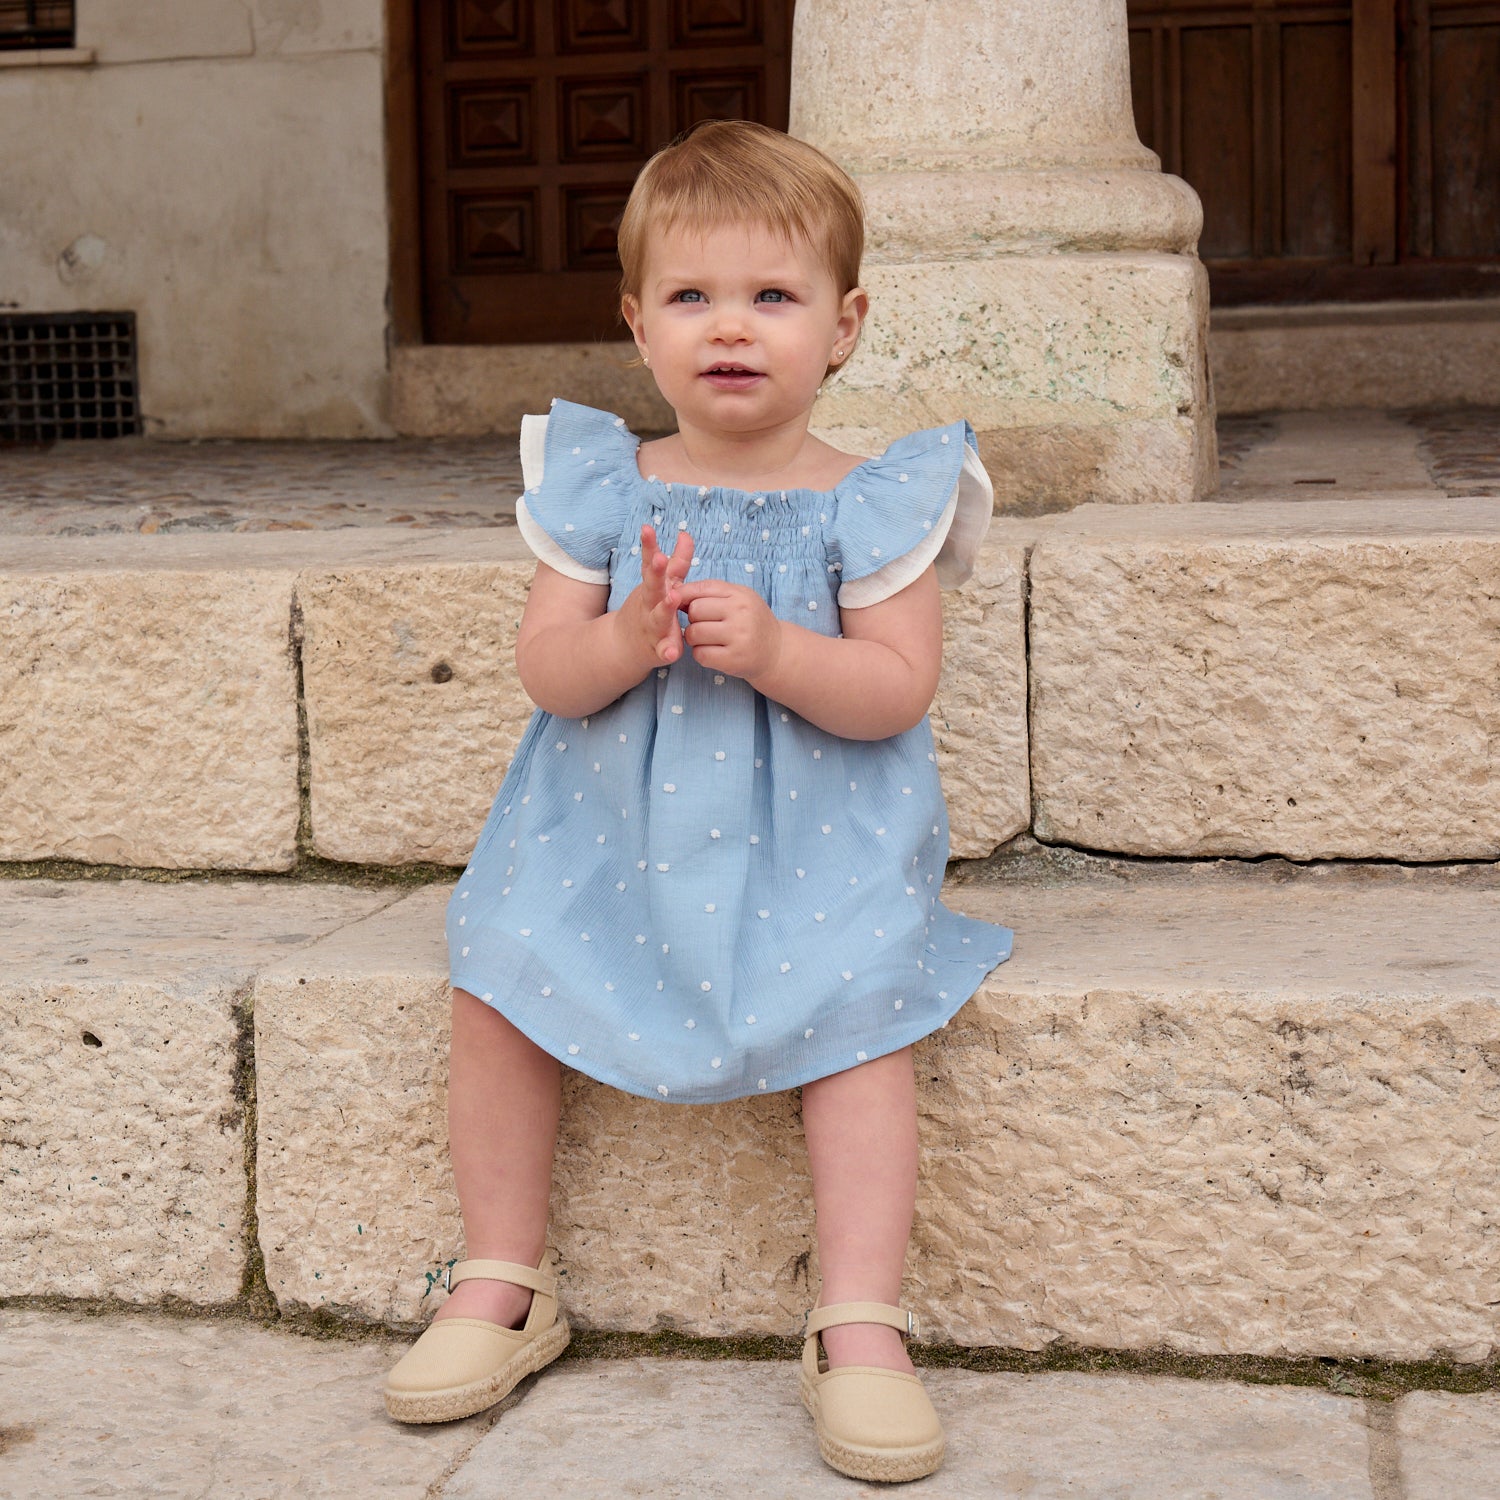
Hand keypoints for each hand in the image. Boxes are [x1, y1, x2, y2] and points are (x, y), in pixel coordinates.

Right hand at [625, 524, 694, 664]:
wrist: (623, 645)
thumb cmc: (649, 609)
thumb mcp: (662, 584)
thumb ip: (677, 562)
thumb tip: (685, 533)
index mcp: (652, 587)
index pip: (649, 564)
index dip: (649, 546)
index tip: (647, 529)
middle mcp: (649, 605)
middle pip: (652, 586)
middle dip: (655, 572)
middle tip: (659, 558)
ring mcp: (651, 626)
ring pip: (658, 617)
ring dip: (665, 608)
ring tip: (673, 598)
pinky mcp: (657, 649)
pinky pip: (663, 650)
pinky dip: (667, 651)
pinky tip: (673, 653)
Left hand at [675, 578, 782, 681]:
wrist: (776, 651)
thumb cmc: (751, 621)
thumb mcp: (739, 599)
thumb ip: (711, 592)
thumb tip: (676, 592)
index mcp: (740, 595)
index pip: (701, 588)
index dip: (685, 595)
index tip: (682, 603)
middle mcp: (741, 614)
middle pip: (695, 611)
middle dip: (692, 618)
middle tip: (703, 624)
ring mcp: (738, 638)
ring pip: (694, 633)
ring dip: (693, 638)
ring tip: (706, 639)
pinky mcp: (733, 660)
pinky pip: (700, 654)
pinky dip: (700, 654)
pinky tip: (712, 652)